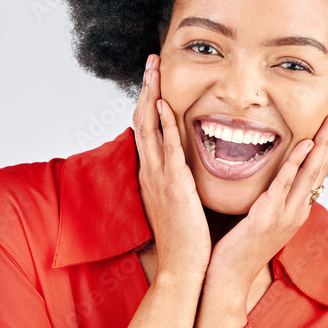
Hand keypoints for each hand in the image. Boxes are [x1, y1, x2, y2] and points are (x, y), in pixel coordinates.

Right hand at [132, 53, 210, 283]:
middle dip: (146, 88)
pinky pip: (166, 151)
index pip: (146, 128)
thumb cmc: (185, 238)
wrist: (181, 267)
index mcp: (152, 174)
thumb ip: (179, 179)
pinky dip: (163, 127)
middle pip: (142, 120)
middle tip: (151, 60)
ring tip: (154, 69)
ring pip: (149, 128)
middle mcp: (150, 171)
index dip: (148, 100)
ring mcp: (158, 177)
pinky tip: (163, 105)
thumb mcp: (178, 202)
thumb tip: (184, 165)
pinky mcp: (173, 186)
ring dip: (151, 96)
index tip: (154, 77)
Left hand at [194, 103, 327, 327]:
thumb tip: (269, 178)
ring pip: (310, 172)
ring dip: (323, 142)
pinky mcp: (267, 218)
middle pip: (321, 166)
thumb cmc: (236, 248)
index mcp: (295, 210)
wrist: (226, 280)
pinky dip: (296, 163)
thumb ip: (268, 198)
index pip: (316, 170)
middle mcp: (296, 211)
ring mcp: (285, 215)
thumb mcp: (258, 218)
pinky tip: (304, 144)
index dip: (327, 143)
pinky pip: (284, 185)